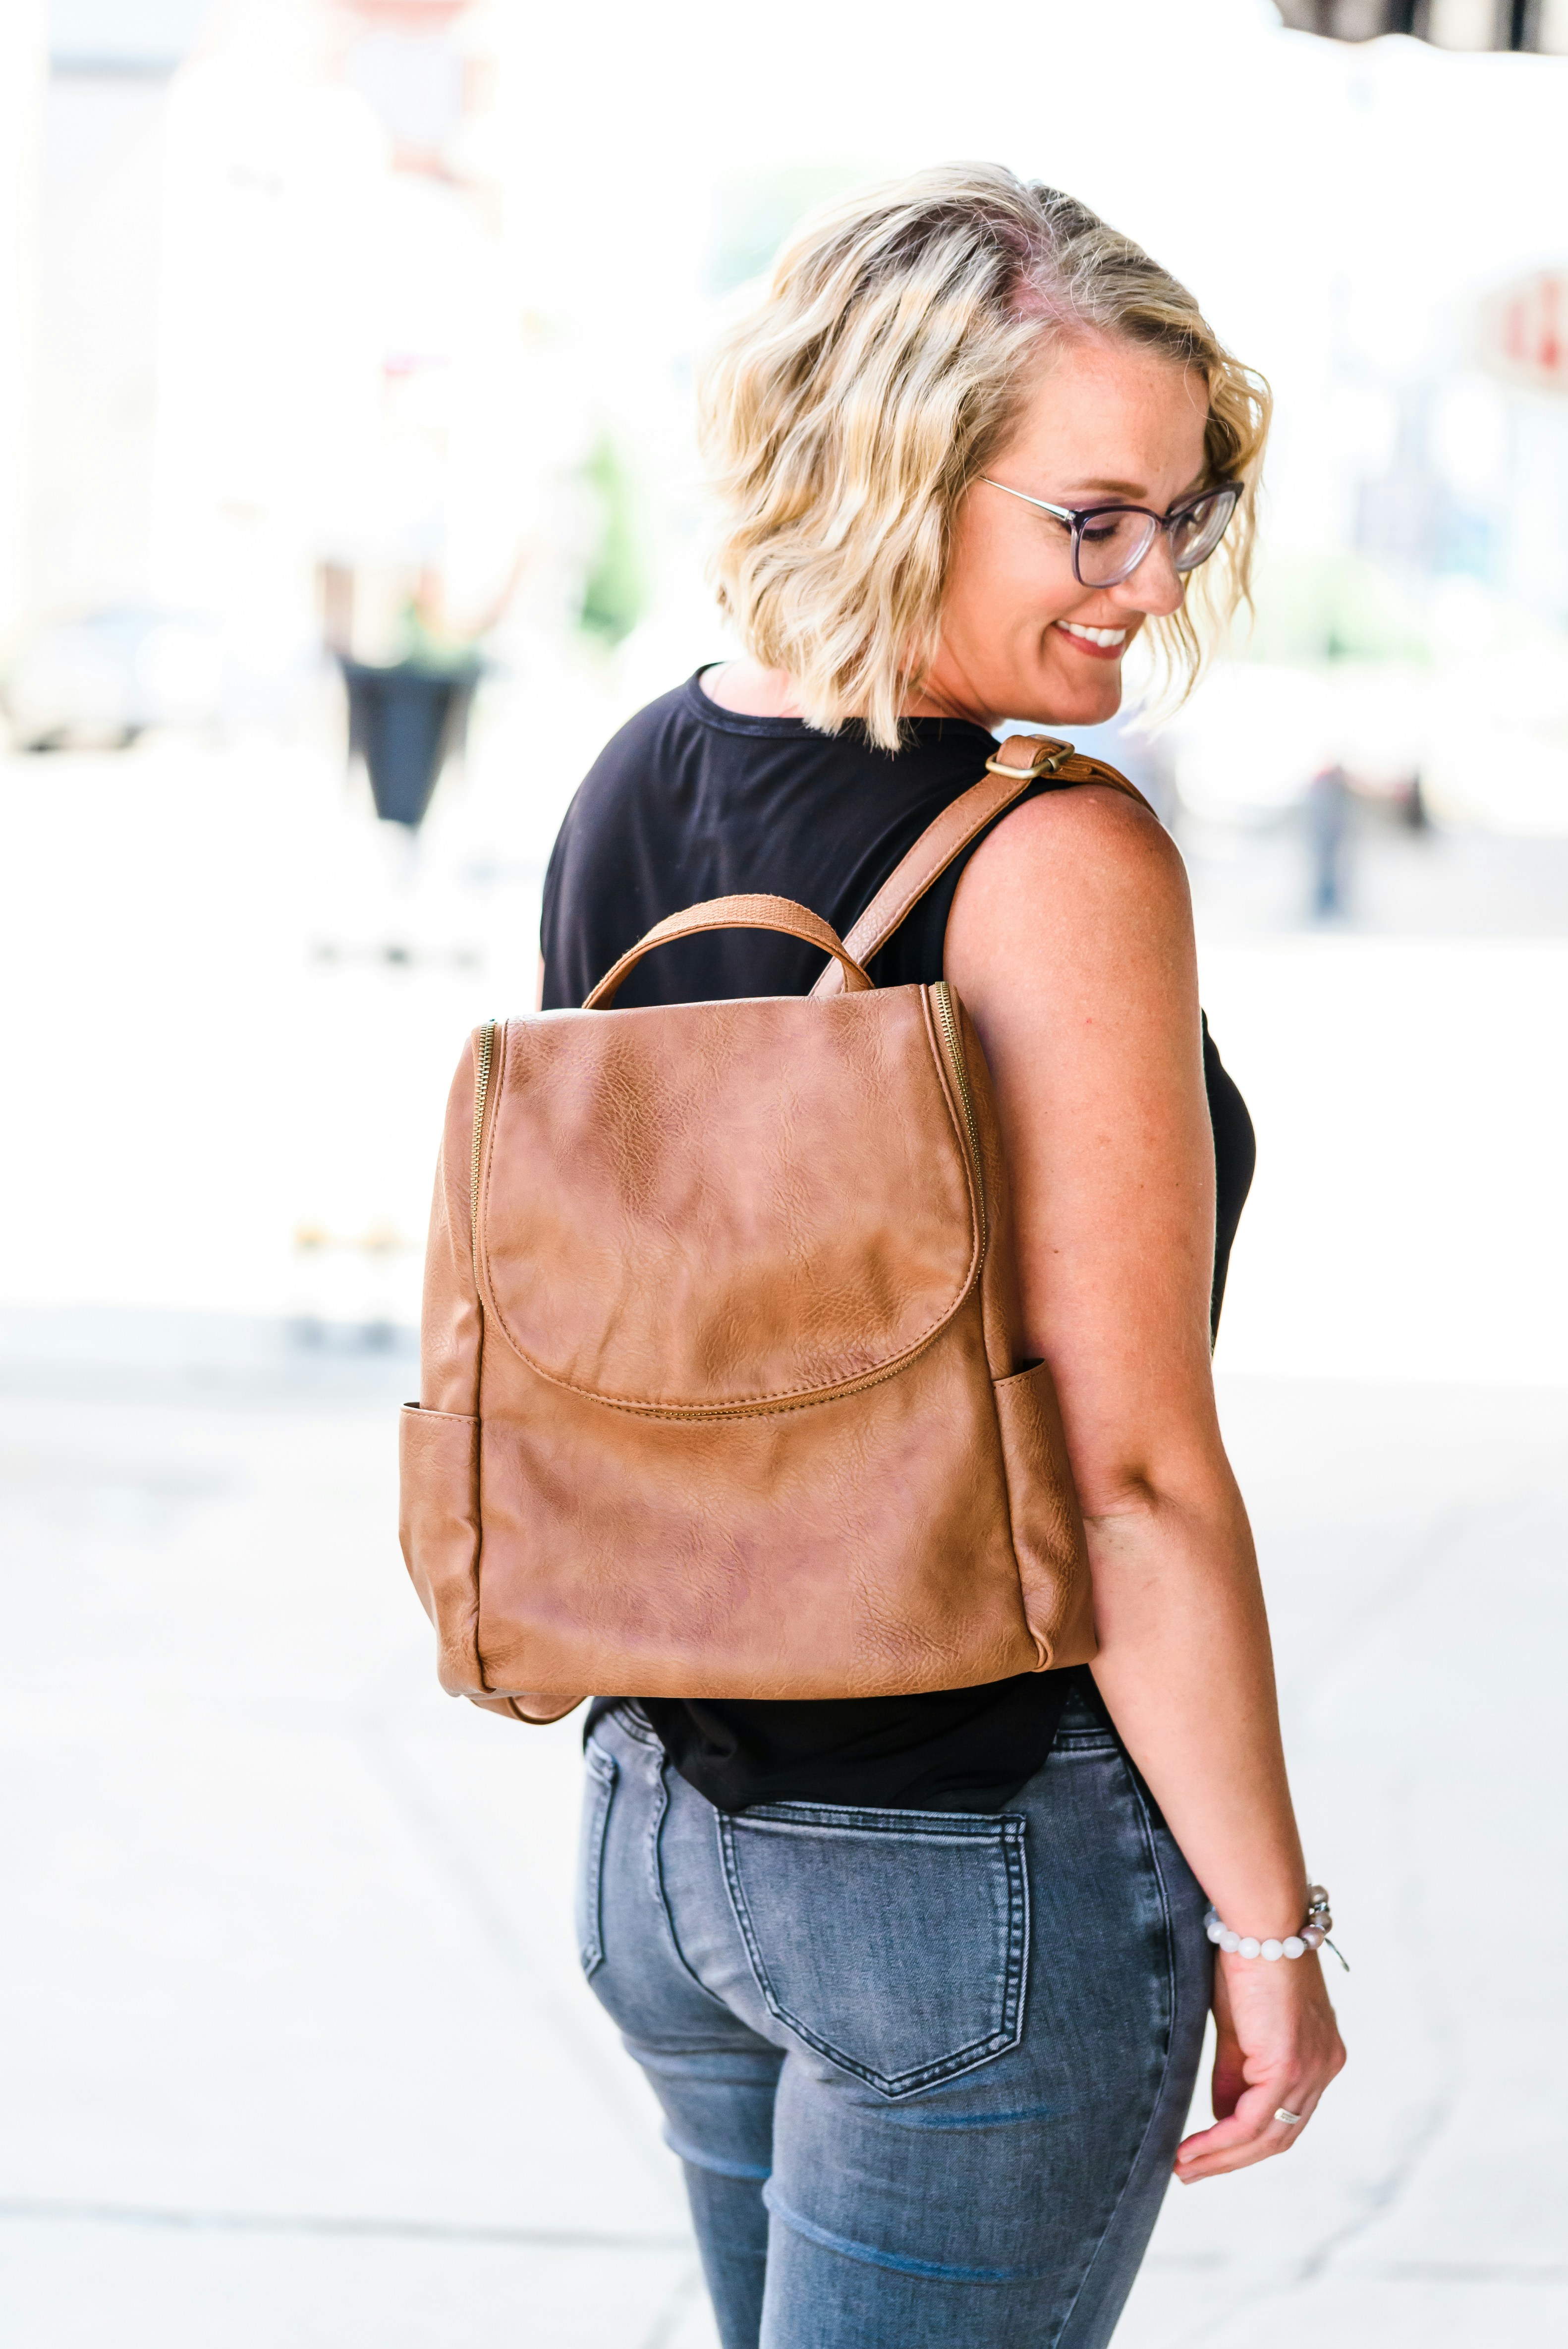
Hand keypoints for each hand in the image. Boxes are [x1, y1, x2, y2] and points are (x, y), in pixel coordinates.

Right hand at [1174, 1947, 1344, 2182]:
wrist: (1261, 1921)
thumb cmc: (1248, 1956)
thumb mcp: (1241, 2023)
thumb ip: (1235, 2071)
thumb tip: (1221, 2116)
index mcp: (1319, 2055)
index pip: (1286, 2115)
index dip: (1249, 2141)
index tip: (1210, 2153)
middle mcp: (1323, 2068)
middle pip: (1280, 2136)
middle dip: (1233, 2160)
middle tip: (1191, 2171)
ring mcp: (1311, 2069)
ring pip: (1268, 2137)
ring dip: (1222, 2158)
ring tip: (1184, 2167)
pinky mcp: (1288, 2065)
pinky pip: (1252, 2121)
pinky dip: (1221, 2141)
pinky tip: (1192, 2149)